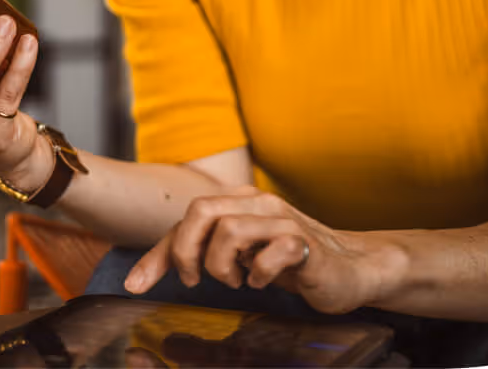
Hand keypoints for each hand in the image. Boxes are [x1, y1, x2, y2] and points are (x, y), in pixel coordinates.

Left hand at [122, 186, 383, 315]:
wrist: (351, 266)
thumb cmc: (290, 260)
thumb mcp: (241, 255)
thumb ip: (202, 254)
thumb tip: (145, 274)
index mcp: (239, 203)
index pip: (186, 219)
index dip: (157, 254)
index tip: (136, 284)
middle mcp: (258, 204)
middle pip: (201, 211)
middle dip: (187, 251)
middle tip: (197, 279)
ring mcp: (283, 221)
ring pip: (230, 230)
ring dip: (223, 265)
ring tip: (237, 280)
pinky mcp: (305, 244)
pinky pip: (272, 253)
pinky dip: (259, 273)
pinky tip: (262, 281)